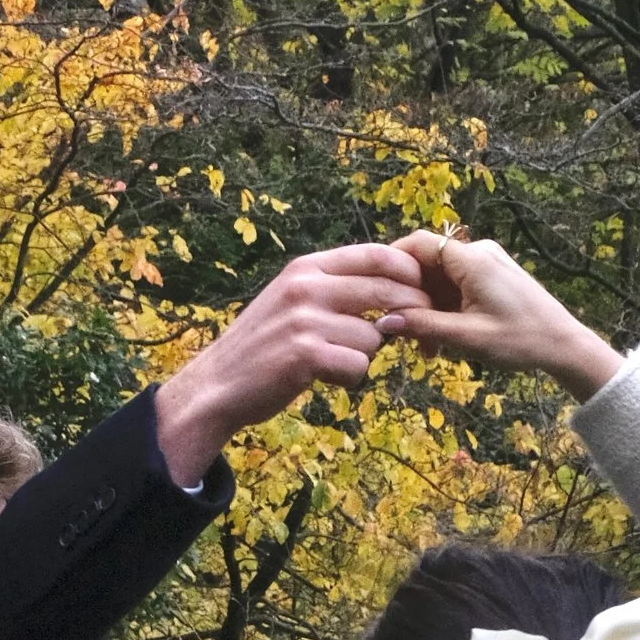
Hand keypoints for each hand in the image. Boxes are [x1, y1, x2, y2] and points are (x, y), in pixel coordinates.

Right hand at [153, 239, 430, 483]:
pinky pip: (358, 365)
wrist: (218, 384)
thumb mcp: (292, 300)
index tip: (421, 292)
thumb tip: (395, 288)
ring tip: (332, 361)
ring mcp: (305, 320)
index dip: (410, 273)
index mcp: (306, 267)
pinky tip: (325, 377)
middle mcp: (306, 287)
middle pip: (387, 292)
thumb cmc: (263, 345)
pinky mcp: (305, 355)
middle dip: (408, 316)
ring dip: (364, 355)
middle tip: (409, 335)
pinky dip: (350, 377)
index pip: (377, 255)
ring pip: (374, 337)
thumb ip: (335, 289)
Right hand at [375, 235, 621, 399]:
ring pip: (441, 279)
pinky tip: (443, 338)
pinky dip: (446, 308)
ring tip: (427, 347)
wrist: (564, 346)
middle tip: (404, 334)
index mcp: (473, 260)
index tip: (376, 290)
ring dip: (429, 309)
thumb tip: (385, 322)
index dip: (392, 263)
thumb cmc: (522, 341)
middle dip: (412, 297)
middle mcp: (479, 253)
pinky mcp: (493, 276)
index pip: (419, 244)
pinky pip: (457, 286)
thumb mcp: (468, 338)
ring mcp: (487, 263)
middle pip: (428, 264)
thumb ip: (424, 327)